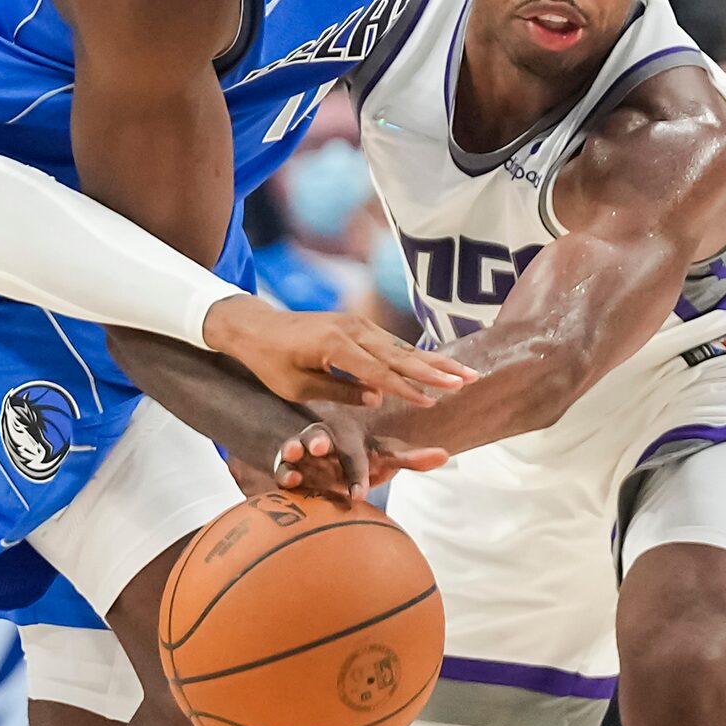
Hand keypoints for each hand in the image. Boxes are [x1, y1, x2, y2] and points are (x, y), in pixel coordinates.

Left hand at [202, 296, 474, 407]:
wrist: (256, 327)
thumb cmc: (270, 362)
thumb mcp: (297, 387)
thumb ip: (338, 391)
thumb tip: (378, 397)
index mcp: (334, 346)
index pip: (378, 372)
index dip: (407, 389)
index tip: (433, 402)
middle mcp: (351, 329)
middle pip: (400, 355)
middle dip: (437, 370)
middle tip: (469, 381)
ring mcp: (356, 324)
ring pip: (401, 347)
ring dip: (435, 362)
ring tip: (465, 373)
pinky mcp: (357, 325)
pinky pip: (391, 343)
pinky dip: (416, 355)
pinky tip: (438, 365)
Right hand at [269, 403, 448, 500]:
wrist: (328, 464)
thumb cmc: (361, 460)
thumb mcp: (384, 458)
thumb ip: (410, 460)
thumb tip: (445, 455)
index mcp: (348, 434)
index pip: (355, 452)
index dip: (358, 472)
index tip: (360, 495)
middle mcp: (323, 438)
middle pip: (319, 436)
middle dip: (318, 441)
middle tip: (320, 446)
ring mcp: (303, 452)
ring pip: (295, 447)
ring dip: (294, 449)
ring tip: (294, 454)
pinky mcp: (287, 468)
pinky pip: (282, 469)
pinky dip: (284, 474)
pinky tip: (287, 482)